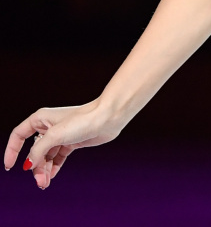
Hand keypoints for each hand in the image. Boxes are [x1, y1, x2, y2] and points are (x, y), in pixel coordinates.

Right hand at [5, 101, 121, 189]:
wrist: (108, 118)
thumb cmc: (82, 120)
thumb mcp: (55, 136)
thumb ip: (38, 151)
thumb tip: (28, 164)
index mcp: (40, 119)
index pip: (18, 136)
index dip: (12, 151)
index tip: (10, 166)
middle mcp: (48, 127)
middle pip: (34, 150)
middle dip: (35, 167)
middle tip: (40, 181)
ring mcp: (60, 135)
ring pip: (46, 156)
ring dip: (44, 170)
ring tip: (45, 183)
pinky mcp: (71, 142)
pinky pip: (57, 157)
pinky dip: (53, 167)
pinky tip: (51, 176)